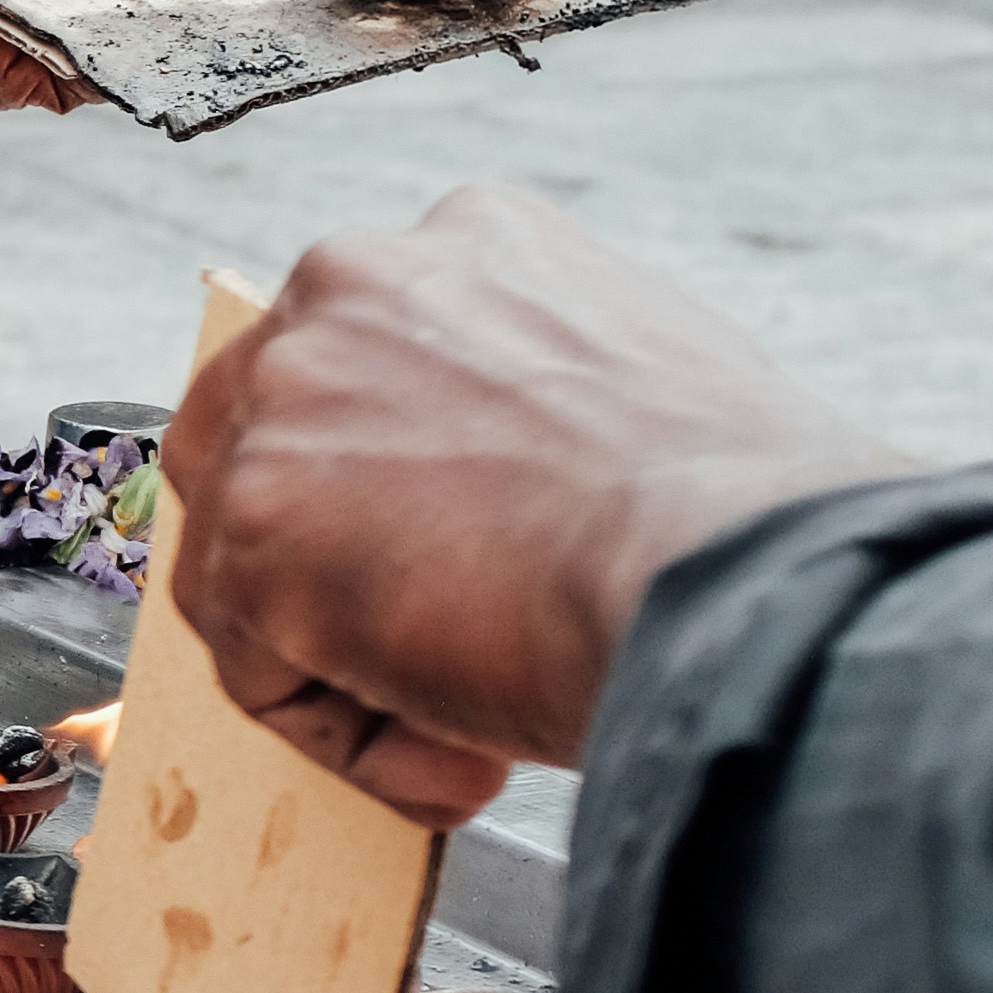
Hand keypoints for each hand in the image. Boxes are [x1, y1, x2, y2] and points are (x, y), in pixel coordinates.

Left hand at [165, 185, 906, 825]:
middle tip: (439, 643)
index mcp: (467, 241)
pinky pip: (259, 664)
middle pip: (263, 439)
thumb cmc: (741, 520)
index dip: (401, 487)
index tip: (473, 561)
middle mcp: (356, 287)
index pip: (368, 362)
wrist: (742, 577)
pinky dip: (345, 733)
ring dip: (342, 659)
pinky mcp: (257, 521)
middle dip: (326, 557)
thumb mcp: (652, 381)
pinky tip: (459, 750)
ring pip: (250, 556)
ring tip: (472, 719)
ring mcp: (291, 400)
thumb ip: (542, 397)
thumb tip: (504, 490)